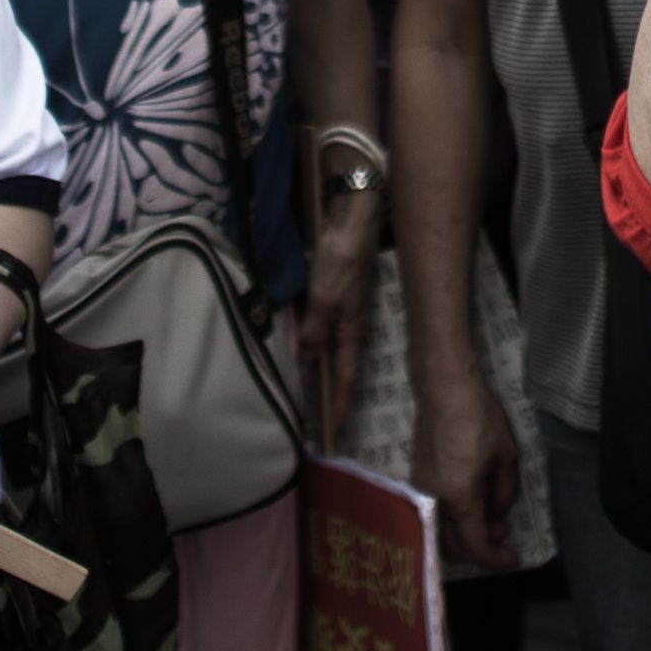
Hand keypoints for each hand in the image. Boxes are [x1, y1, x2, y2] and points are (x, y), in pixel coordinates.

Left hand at [300, 187, 381, 419]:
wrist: (352, 219)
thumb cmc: (340, 262)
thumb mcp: (323, 301)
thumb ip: (314, 331)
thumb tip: (307, 361)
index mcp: (351, 330)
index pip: (346, 377)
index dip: (340, 404)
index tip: (334, 431)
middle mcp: (349, 322)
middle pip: (337, 362)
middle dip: (328, 388)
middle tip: (316, 414)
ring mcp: (343, 305)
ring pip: (327, 341)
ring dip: (317, 361)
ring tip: (304, 381)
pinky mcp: (334, 288)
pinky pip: (320, 320)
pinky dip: (311, 333)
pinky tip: (298, 333)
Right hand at [411, 357, 522, 573]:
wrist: (444, 388)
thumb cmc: (479, 417)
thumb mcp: (505, 456)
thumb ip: (504, 493)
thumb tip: (498, 515)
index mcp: (459, 497)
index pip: (475, 546)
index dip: (496, 559)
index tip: (513, 559)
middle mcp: (433, 500)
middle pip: (452, 549)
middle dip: (480, 549)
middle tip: (503, 531)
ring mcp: (420, 490)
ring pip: (439, 533)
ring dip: (464, 536)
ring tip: (490, 515)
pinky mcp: (416, 478)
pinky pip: (433, 514)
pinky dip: (453, 520)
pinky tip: (472, 500)